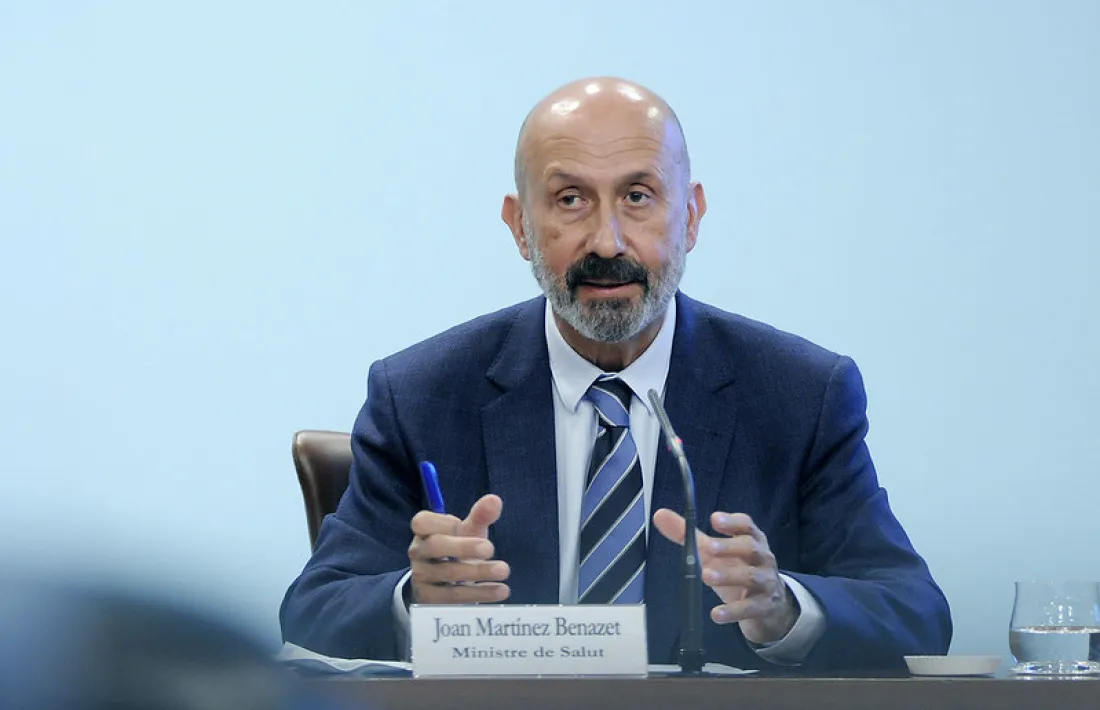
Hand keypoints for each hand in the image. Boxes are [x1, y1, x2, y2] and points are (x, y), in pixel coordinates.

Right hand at [407, 494, 510, 603]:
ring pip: (447, 574)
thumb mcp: (468, 532)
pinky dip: (479, 593)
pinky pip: (453, 597)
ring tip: (504, 570)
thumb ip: (480, 516)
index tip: (465, 524)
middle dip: (464, 547)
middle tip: (490, 549)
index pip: (422, 522)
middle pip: (435, 546)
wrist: (443, 586)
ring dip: (478, 571)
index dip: (444, 523)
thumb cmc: (456, 550)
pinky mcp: (430, 601)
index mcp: (424, 532)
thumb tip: (495, 500)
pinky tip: (500, 590)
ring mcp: (421, 577)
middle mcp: (418, 553)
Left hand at [652, 509, 797, 644]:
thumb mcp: (714, 554)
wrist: (770, 607)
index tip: (714, 520)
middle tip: (710, 548)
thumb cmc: (738, 570)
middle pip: (750, 547)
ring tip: (706, 576)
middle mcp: (762, 558)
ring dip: (728, 575)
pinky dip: (733, 611)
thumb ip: (689, 536)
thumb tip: (660, 515)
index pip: (746, 526)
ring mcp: (765, 582)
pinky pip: (749, 608)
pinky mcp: (763, 607)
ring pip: (750, 576)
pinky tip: (716, 614)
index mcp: (751, 540)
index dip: (732, 522)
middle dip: (730, 547)